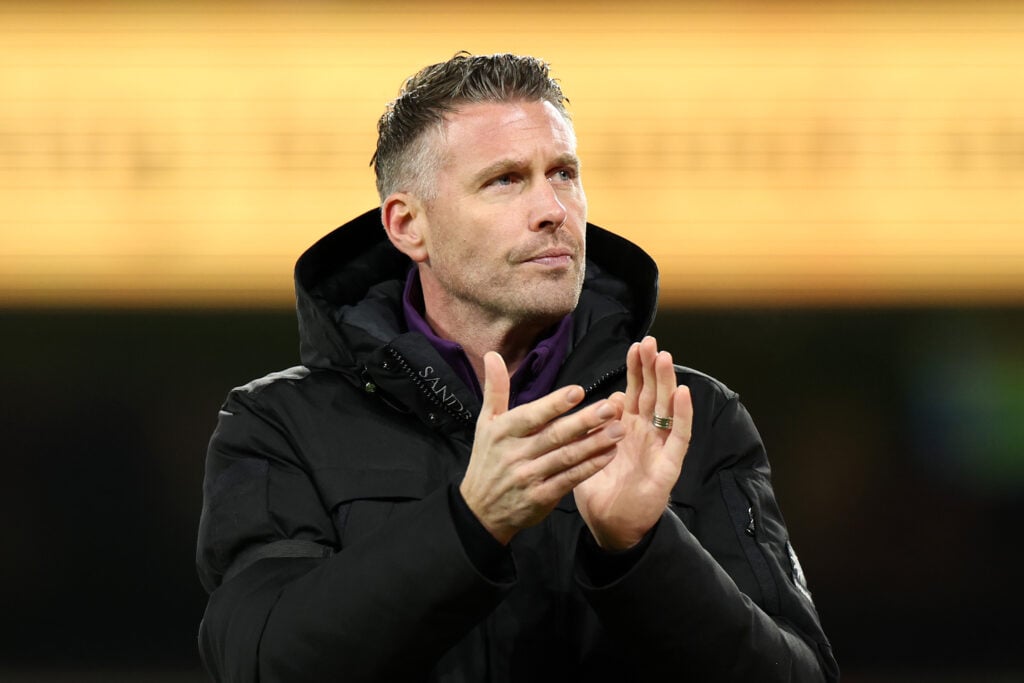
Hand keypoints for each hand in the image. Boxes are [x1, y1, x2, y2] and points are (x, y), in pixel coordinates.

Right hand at [460, 351, 625, 544]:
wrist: (480, 510)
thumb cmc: (487, 460)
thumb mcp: (485, 423)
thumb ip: (495, 389)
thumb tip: (493, 355)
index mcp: (503, 431)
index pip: (531, 415)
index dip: (554, 404)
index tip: (578, 391)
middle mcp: (516, 453)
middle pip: (554, 435)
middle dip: (584, 421)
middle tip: (610, 408)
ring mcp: (529, 477)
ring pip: (566, 457)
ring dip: (594, 444)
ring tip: (619, 429)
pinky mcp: (541, 497)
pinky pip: (570, 480)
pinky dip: (590, 467)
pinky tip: (609, 454)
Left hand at [574, 336, 692, 550]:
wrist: (610, 528)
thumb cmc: (598, 491)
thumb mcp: (585, 452)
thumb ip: (589, 427)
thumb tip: (597, 400)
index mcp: (626, 428)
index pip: (634, 391)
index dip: (635, 370)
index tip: (633, 346)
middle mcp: (645, 433)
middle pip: (651, 393)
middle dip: (651, 367)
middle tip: (651, 341)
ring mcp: (659, 447)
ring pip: (666, 409)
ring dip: (667, 383)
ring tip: (665, 357)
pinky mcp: (668, 465)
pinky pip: (678, 437)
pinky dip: (682, 415)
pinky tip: (683, 394)